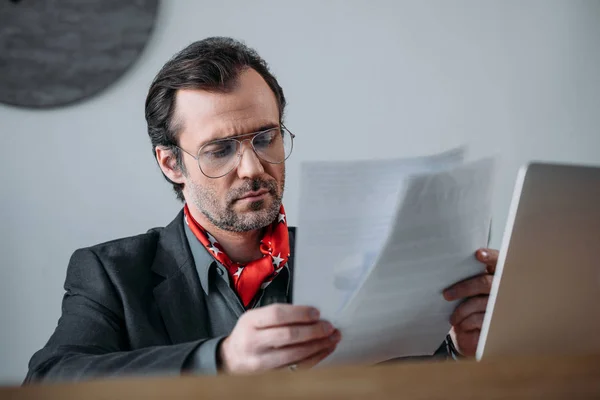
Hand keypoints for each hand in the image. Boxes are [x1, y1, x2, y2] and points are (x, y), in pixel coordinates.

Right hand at [218, 304, 340, 373]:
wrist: (232, 358)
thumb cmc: (249, 333)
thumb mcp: (255, 317)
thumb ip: (278, 314)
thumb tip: (311, 314)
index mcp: (250, 322)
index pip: (277, 315)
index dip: (299, 313)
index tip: (316, 312)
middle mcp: (254, 342)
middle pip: (288, 335)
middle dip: (313, 331)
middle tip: (329, 326)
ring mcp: (262, 361)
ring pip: (295, 354)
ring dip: (318, 345)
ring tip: (333, 337)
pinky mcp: (271, 374)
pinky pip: (297, 367)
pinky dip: (315, 358)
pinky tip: (325, 350)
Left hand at [443, 248, 497, 356]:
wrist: (476, 335)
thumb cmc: (472, 306)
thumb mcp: (471, 291)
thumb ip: (469, 277)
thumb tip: (449, 268)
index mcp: (498, 275)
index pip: (499, 261)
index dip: (490, 257)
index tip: (478, 254)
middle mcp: (505, 288)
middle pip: (485, 283)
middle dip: (463, 288)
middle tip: (446, 295)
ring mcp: (504, 305)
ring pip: (479, 302)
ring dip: (461, 310)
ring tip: (452, 317)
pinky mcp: (499, 322)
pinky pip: (479, 318)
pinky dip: (466, 322)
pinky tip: (461, 324)